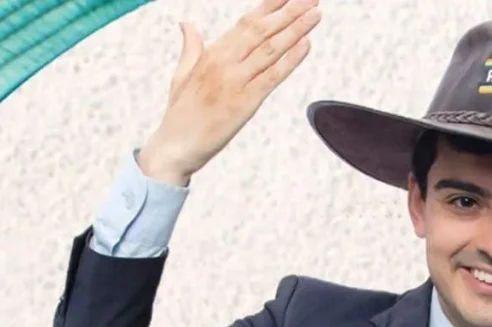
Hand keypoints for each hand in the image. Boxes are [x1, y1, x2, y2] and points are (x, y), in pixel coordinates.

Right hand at [138, 0, 322, 185]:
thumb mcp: (182, 74)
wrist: (175, 147)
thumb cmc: (181, 114)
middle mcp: (224, 63)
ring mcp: (236, 82)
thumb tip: (187, 24)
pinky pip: (272, 76)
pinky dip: (291, 59)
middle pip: (262, 30)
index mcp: (211, 54)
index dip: (270, 6)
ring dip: (296, 29)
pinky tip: (306, 44)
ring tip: (316, 13)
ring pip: (270, 49)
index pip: (246, 23)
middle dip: (289, 11)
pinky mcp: (246, 102)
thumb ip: (191, 48)